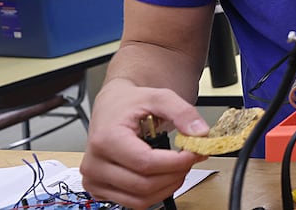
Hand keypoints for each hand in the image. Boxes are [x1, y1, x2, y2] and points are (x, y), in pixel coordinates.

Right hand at [80, 78, 207, 208]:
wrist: (111, 108)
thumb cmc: (129, 103)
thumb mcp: (159, 97)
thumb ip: (182, 112)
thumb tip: (200, 133)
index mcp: (106, 140)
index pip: (145, 163)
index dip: (176, 162)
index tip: (195, 153)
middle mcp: (95, 165)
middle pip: (144, 184)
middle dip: (176, 174)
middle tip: (190, 159)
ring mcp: (96, 181)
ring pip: (140, 199)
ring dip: (168, 186)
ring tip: (178, 166)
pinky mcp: (101, 191)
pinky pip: (134, 203)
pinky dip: (155, 193)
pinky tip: (164, 175)